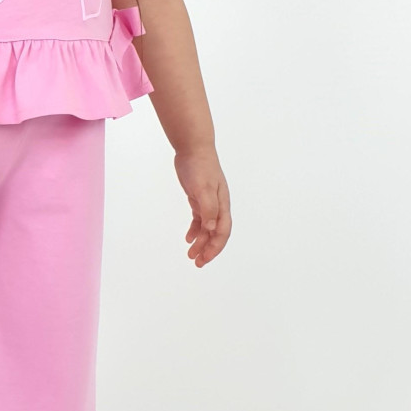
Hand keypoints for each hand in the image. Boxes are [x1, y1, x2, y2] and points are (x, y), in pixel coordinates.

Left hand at [174, 147, 230, 267]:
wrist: (193, 148)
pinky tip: (188, 238)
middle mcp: (218, 206)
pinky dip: (195, 230)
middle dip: (208, 249)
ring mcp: (209, 202)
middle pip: (216, 233)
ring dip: (200, 242)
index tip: (204, 259)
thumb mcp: (202, 187)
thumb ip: (208, 208)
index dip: (215, 247)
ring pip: (207, 228)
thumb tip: (212, 228)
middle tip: (197, 263)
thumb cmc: (200, 166)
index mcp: (222, 204)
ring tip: (190, 255)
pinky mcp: (199, 198)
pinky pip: (200, 219)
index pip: (222, 231)